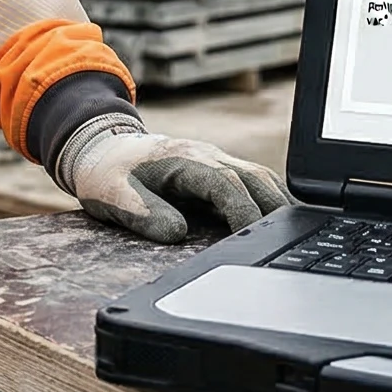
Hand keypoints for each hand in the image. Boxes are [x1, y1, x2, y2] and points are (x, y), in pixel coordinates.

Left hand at [53, 117, 293, 243]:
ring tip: (291, 236)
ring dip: (277, 204)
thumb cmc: (108, 173)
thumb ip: (145, 214)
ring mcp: (215, 161)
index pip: (227, 184)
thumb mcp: (115, 196)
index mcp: (185, 160)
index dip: (244, 212)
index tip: (253, 239)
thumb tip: (178, 234)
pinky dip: (268, 201)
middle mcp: (207, 156)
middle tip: (287, 242)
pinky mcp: (217, 171)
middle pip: (256, 178)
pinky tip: (277, 224)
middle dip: (275, 209)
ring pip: (260, 178)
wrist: (101, 149)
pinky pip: (252, 183)